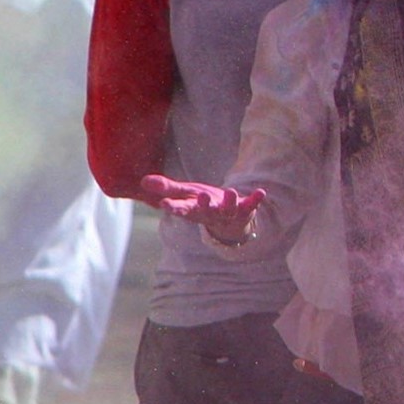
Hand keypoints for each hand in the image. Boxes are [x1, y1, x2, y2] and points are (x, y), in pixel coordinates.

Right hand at [140, 174, 263, 244]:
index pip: (180, 209)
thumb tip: (143, 180)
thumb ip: (166, 188)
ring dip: (230, 201)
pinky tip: (261, 192)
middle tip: (202, 197)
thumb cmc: (203, 204)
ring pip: (228, 209)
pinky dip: (255, 200)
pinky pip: (250, 205)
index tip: (164, 204)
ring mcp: (227, 213)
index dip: (173, 207)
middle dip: (204, 205)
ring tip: (230, 191)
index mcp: (193, 209)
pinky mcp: (244, 210)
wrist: (229, 223)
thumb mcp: (184, 195)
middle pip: (205, 210)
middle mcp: (209, 213)